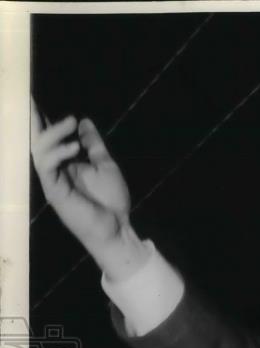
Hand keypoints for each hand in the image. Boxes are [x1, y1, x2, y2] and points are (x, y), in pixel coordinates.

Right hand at [30, 96, 137, 276]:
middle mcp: (54, 170)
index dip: (40, 118)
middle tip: (31, 97)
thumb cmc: (111, 200)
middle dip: (31, 119)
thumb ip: (93, 145)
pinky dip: (57, 153)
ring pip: (39, 151)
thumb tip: (84, 121)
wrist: (118, 227)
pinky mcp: (54, 191)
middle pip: (35, 141)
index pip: (47, 137)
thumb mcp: (104, 165)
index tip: (31, 96)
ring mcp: (52, 181)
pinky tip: (73, 146)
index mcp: (64, 163)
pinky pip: (47, 167)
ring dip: (52, 133)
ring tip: (71, 121)